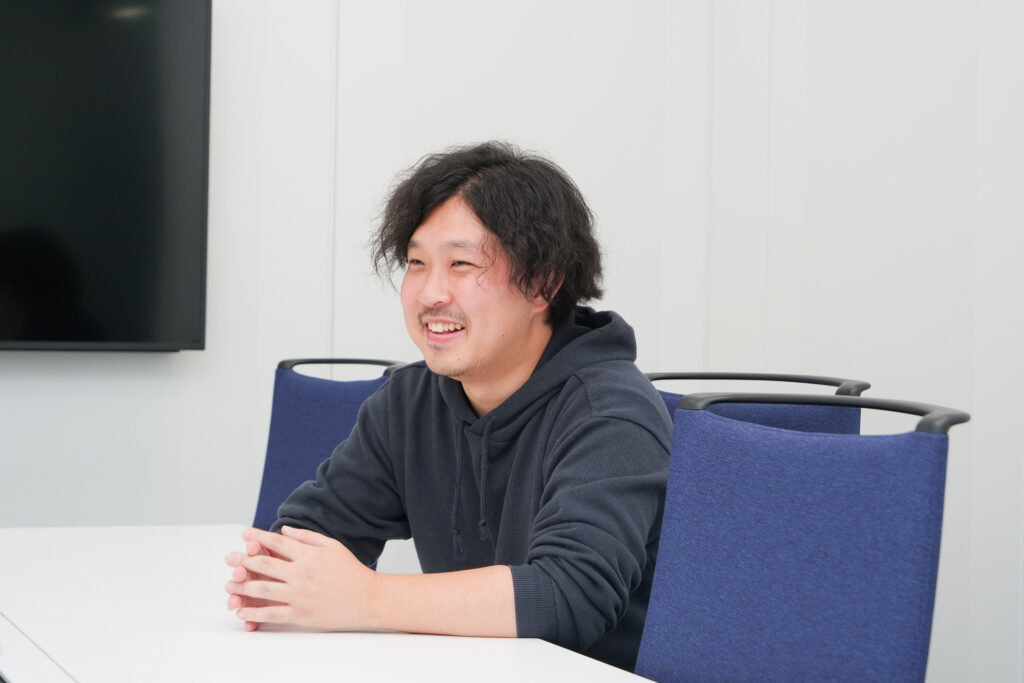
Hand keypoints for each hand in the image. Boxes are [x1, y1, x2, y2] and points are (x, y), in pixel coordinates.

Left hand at [224, 526, 378, 629]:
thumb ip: (307, 537)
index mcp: (309, 555)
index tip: (245, 534)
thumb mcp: (332, 546)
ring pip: (263, 590)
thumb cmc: (351, 571)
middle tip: (229, 558)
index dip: (258, 537)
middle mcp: (301, 574)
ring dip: (242, 587)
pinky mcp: (301, 614)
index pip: (277, 543)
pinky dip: (254, 613)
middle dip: (243, 560)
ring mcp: (300, 595)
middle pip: (265, 565)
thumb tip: (284, 530)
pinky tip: (241, 611)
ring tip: (228, 585)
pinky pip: (272, 614)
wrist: (367, 598)